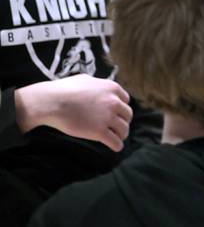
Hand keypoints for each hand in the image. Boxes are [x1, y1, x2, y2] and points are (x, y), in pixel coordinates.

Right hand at [15, 74, 132, 150]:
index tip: (117, 114)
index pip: (126, 100)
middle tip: (118, 127)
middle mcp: (113, 102)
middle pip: (127, 115)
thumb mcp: (86, 79)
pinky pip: (115, 142)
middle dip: (123, 121)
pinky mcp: (99, 132)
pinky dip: (117, 146)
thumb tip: (99, 87)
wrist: (53, 102)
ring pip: (124, 129)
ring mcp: (107, 117)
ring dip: (122, 134)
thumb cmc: (65, 89)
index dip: (121, 108)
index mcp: (112, 88)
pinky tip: (115, 147)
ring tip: (118, 138)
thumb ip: (97, 84)